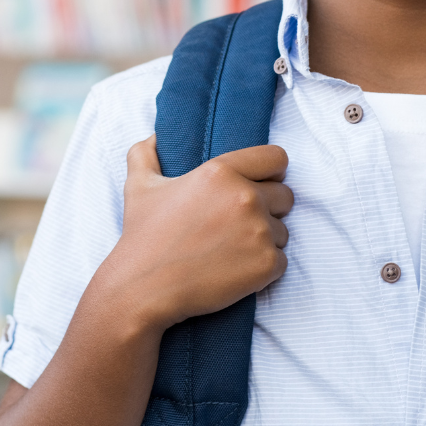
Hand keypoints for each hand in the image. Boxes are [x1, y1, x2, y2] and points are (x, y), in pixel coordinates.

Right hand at [95, 135, 292, 332]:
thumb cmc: (143, 237)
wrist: (143, 289)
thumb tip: (155, 136)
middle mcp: (245, 197)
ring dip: (264, 240)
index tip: (260, 184)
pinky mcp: (266, 264)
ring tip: (231, 250)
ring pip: (282, 231)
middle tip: (238, 225)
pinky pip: (281, 261)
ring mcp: (259, 232)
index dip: (271, 172)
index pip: (276, 158)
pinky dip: (264, 268)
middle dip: (268, 208)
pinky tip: (236, 270)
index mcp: (221, 171)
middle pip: (285, 196)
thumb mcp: (139, 186)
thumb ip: (146, 153)